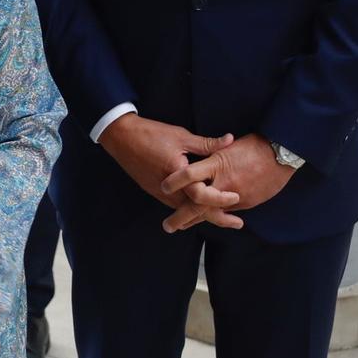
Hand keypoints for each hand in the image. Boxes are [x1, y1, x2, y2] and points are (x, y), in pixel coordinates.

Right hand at [99, 115, 239, 214]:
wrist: (121, 137)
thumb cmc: (150, 134)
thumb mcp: (181, 136)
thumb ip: (207, 143)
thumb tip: (230, 140)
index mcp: (177, 174)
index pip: (202, 195)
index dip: (221, 199)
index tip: (237, 197)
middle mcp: (168, 189)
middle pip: (196, 211)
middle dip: (218, 218)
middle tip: (237, 223)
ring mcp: (160, 193)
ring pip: (185, 211)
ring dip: (204, 216)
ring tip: (223, 219)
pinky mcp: (155, 191)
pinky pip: (176, 206)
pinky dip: (190, 210)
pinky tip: (199, 209)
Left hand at [159, 134, 294, 231]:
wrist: (282, 153)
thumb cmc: (253, 145)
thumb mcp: (227, 146)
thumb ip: (209, 155)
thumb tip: (195, 164)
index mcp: (216, 164)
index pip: (189, 175)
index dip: (175, 182)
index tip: (163, 187)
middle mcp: (224, 182)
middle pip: (197, 204)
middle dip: (181, 217)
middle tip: (167, 227)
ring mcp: (236, 195)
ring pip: (212, 212)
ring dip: (196, 220)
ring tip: (182, 227)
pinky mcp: (247, 202)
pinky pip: (227, 212)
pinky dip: (216, 216)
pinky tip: (207, 219)